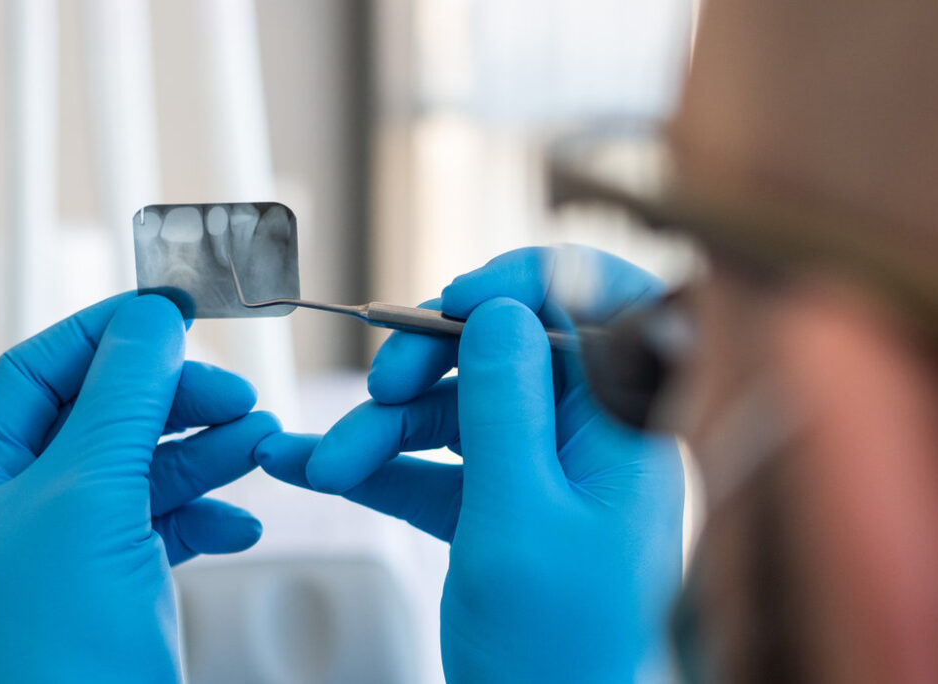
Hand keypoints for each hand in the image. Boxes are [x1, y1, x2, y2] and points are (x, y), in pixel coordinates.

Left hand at [0, 295, 279, 682]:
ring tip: (260, 440)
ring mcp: (68, 547)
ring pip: (143, 467)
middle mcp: (13, 511)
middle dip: (174, 402)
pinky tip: (240, 525)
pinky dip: (209, 515)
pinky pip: (166, 522)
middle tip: (235, 396)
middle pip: (100, 416)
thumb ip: (122, 395)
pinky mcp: (117, 581)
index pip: (32, 375)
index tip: (170, 312)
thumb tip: (150, 317)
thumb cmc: (63, 649)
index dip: (103, 336)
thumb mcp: (89, 497)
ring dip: (206, 452)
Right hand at [255, 247, 683, 681]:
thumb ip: (506, 405)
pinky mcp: (498, 513)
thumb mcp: (518, 520)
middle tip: (380, 390)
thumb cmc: (552, 656)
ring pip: (460, 410)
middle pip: (510, 355)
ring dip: (384, 427)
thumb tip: (500, 312)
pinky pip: (437, 465)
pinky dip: (379, 466)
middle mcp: (589, 445)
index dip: (536, 284)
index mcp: (625, 435)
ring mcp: (542, 478)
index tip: (463, 300)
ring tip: (322, 461)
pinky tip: (312, 465)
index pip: (609, 311)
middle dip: (430, 364)